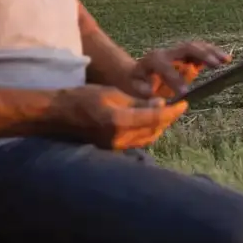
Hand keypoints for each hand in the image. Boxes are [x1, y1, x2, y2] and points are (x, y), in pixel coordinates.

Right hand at [48, 84, 187, 149]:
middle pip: (154, 131)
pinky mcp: (112, 149)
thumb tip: (160, 103)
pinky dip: (147, 132)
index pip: (155, 117)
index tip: (184, 104)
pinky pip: (137, 142)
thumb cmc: (83, 98)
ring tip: (166, 113)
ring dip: (159, 127)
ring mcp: (115, 147)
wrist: (58, 115)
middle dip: (168, 120)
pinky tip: (149, 122)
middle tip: (177, 107)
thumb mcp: (112, 93)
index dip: (172, 111)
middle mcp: (119, 138)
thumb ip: (137, 101)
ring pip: (147, 138)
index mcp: (119, 121)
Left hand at [124, 41, 231, 98]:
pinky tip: (226, 59)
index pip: (166, 67)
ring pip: (195, 46)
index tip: (185, 93)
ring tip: (227, 60)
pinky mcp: (185, 54)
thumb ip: (145, 94)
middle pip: (185, 48)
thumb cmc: (135, 83)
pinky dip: (213, 52)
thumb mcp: (135, 89)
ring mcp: (176, 52)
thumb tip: (159, 101)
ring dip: (212, 51)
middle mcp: (166, 52)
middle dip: (201, 55)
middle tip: (216, 64)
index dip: (175, 79)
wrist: (135, 72)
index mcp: (153, 60)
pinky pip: (200, 50)